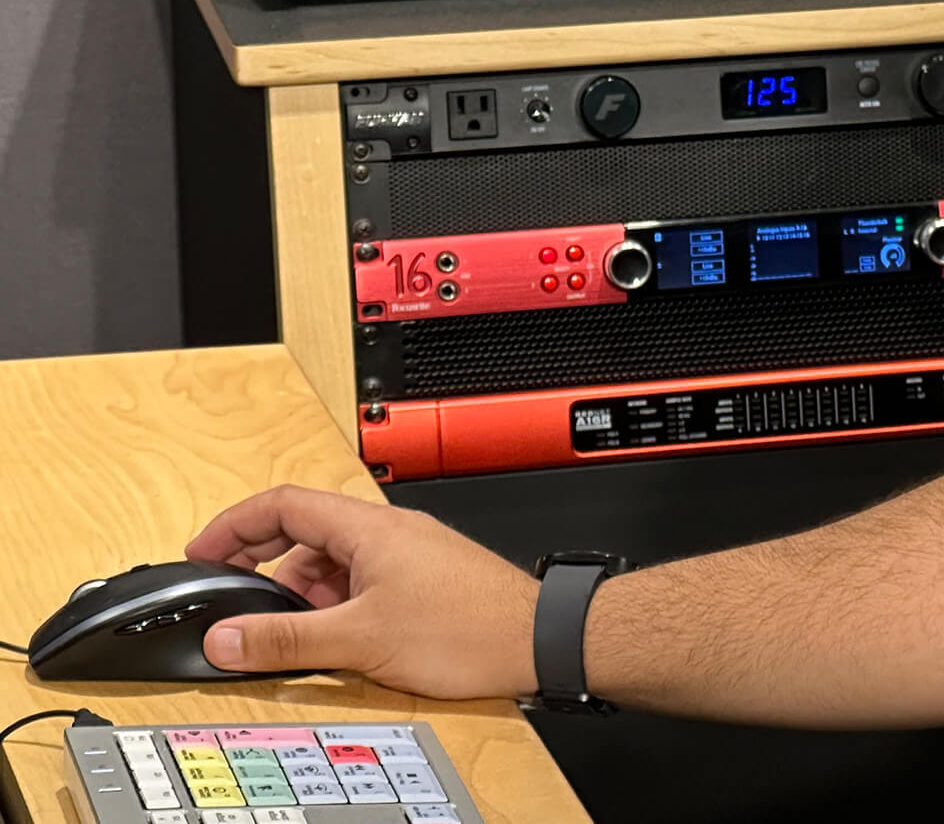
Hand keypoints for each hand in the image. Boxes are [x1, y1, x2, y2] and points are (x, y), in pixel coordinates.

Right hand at [185, 485, 538, 700]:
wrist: (539, 643)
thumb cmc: (471, 630)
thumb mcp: (361, 640)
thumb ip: (287, 639)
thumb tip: (228, 637)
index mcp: (369, 528)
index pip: (283, 503)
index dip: (233, 525)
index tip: (202, 552)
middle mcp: (390, 532)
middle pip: (305, 529)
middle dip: (262, 561)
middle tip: (233, 594)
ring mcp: (410, 553)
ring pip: (335, 559)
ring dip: (303, 589)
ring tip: (291, 628)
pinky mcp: (425, 578)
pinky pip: (363, 579)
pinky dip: (336, 602)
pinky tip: (337, 636)